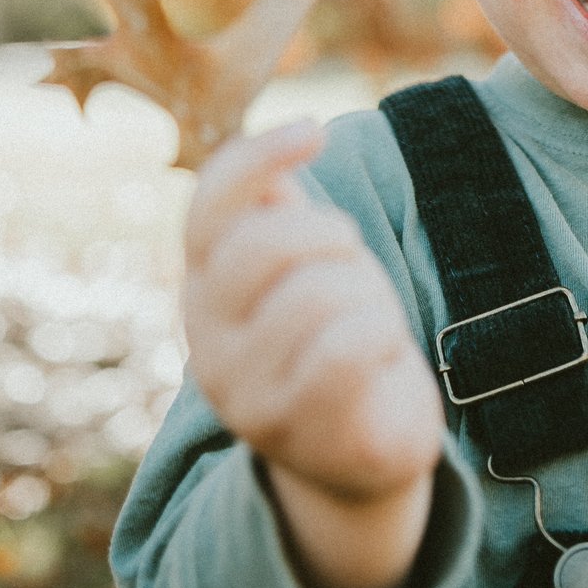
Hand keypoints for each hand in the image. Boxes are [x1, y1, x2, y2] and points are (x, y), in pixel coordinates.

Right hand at [183, 119, 445, 587]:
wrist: (358, 455)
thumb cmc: (333, 338)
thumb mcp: (303, 265)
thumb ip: (278, 211)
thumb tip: (269, 152)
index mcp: (204, 290)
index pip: (208, 207)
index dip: (258, 156)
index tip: (314, 133)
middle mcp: (208, 345)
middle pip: (264, 243)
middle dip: (331, 236)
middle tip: (350, 266)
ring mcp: (248, 395)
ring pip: (317, 293)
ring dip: (366, 297)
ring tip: (366, 328)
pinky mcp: (299, 432)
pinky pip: (348, 349)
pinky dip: (383, 339)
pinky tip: (381, 361)